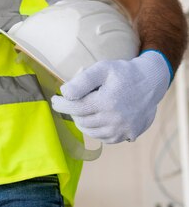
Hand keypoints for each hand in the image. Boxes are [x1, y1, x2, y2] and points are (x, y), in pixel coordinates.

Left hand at [51, 51, 170, 143]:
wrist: (151, 82)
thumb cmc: (123, 73)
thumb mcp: (102, 69)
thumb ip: (82, 81)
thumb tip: (65, 93)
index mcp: (106, 102)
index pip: (74, 108)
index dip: (61, 105)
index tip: (55, 100)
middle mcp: (115, 119)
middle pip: (81, 120)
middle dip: (72, 111)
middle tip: (72, 102)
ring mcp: (122, 129)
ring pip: (90, 132)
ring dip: (83, 122)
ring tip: (85, 109)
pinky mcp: (128, 135)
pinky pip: (104, 138)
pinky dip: (96, 130)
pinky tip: (98, 118)